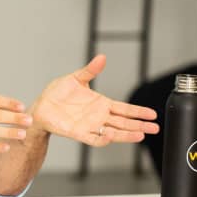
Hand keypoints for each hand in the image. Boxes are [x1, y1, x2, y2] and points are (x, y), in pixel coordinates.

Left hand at [29, 55, 158, 146]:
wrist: (41, 106)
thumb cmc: (57, 93)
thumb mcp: (75, 78)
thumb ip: (90, 70)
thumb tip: (102, 57)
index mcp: (101, 104)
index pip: (124, 109)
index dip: (138, 111)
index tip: (153, 114)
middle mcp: (99, 117)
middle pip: (124, 123)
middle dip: (140, 125)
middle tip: (155, 128)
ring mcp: (90, 126)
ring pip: (114, 133)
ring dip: (127, 134)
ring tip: (141, 134)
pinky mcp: (79, 133)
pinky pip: (94, 139)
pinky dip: (104, 139)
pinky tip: (112, 135)